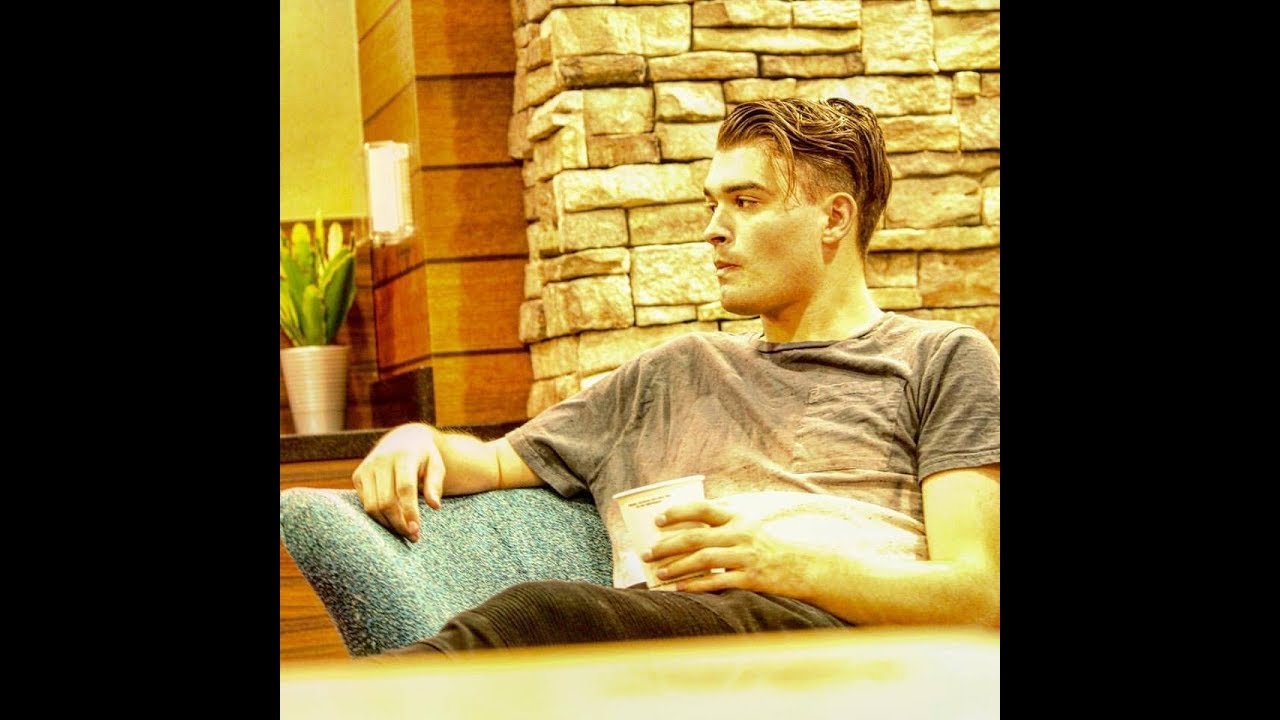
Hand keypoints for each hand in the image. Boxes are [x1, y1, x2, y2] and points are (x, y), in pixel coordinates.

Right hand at [350, 423, 445, 542]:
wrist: (402, 439)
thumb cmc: (424, 457)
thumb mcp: (436, 465)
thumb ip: (436, 484)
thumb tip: (435, 506)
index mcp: (404, 455)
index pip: (404, 488)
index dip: (410, 511)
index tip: (416, 530)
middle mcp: (381, 460)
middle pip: (386, 501)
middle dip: (399, 523)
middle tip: (412, 536)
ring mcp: (367, 467)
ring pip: (372, 506)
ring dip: (387, 524)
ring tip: (404, 531)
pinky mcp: (358, 476)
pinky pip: (365, 504)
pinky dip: (378, 516)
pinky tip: (392, 521)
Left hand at [642, 499, 819, 596]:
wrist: (801, 566)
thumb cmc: (766, 546)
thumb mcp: (747, 527)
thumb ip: (721, 524)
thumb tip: (683, 528)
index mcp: (737, 517)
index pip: (703, 509)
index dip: (678, 512)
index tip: (657, 520)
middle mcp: (740, 534)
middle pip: (696, 537)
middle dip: (667, 545)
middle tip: (647, 553)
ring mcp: (746, 556)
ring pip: (703, 560)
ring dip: (677, 566)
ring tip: (659, 573)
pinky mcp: (750, 578)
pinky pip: (717, 581)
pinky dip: (696, 584)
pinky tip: (680, 588)